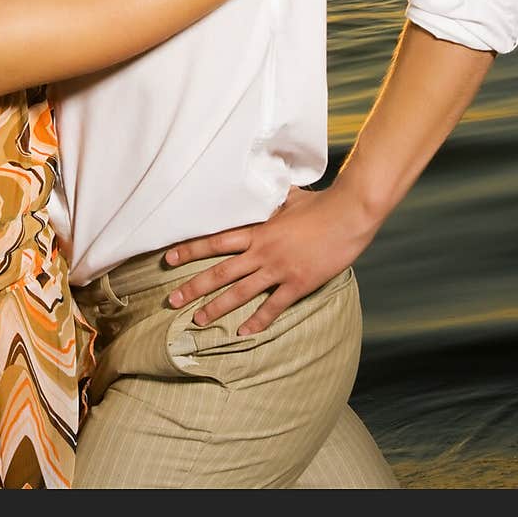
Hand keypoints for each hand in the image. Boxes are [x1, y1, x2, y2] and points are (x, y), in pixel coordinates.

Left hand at [164, 184, 375, 334]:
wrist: (349, 215)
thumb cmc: (321, 203)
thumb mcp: (289, 197)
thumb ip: (271, 198)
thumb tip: (262, 183)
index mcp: (258, 230)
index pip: (215, 241)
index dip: (190, 249)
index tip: (169, 258)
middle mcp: (263, 252)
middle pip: (220, 272)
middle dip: (193, 287)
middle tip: (171, 300)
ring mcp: (279, 270)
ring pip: (240, 293)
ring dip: (216, 308)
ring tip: (197, 320)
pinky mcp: (298, 284)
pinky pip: (273, 307)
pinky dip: (257, 321)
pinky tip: (243, 333)